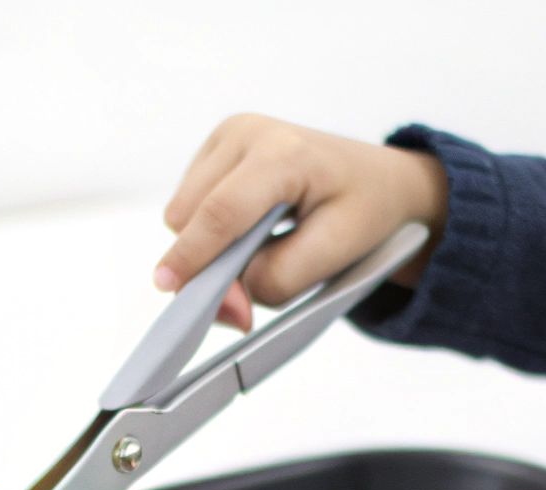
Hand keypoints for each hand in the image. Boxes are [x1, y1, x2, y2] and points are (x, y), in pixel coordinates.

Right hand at [157, 114, 448, 331]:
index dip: (192, 255)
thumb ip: (277, 280)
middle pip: (191, 215)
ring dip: (210, 245)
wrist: (379, 179)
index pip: (222, 211)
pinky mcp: (218, 145)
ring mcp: (229, 134)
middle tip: (245, 300)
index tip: (166, 286)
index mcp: (283, 152)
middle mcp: (247, 132)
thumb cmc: (364, 211)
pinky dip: (212, 228)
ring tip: (262, 248)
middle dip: (206, 264)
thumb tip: (227, 300)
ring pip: (184, 212)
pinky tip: (253, 226)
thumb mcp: (335, 253)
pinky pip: (190, 204)